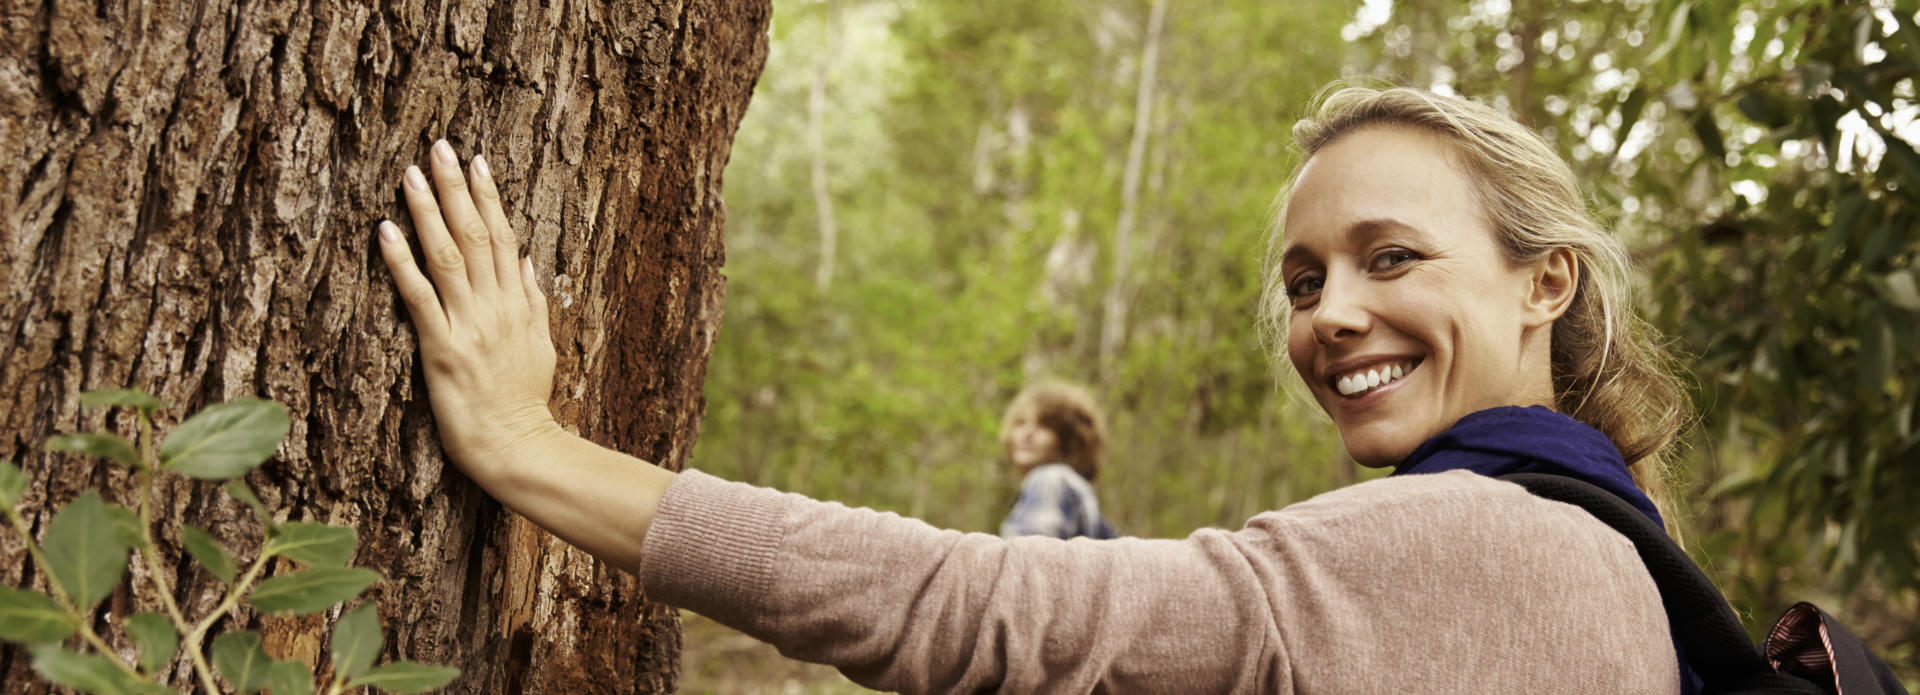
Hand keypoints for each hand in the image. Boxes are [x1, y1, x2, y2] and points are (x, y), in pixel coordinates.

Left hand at [376, 139, 560, 479]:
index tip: (477, 162)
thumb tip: (528, 262)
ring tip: (410, 175)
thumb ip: (534, 302)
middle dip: (456, 189)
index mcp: (518, 305)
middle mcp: (495, 308)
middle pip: (476, 235)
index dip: (490, 198)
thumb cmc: (525, 404)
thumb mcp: (542, 348)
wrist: (517, 448)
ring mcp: (468, 326)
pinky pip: (418, 297)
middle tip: (440, 148)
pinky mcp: (441, 349)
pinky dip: (402, 261)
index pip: (505, 238)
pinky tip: (386, 231)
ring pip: (447, 256)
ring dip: (428, 211)